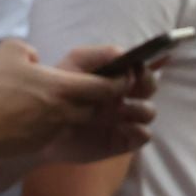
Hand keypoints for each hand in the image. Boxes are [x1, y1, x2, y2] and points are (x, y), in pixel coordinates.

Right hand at [0, 40, 131, 158]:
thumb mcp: (10, 52)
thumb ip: (30, 51)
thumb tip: (36, 59)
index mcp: (64, 87)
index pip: (107, 87)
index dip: (119, 83)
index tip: (120, 79)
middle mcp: (66, 111)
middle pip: (99, 108)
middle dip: (104, 102)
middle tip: (99, 93)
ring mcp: (55, 130)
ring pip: (82, 123)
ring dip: (83, 115)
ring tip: (71, 106)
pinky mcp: (42, 144)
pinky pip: (62, 135)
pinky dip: (62, 127)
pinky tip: (47, 120)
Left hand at [36, 45, 158, 166]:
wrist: (44, 126)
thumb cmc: (60, 90)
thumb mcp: (76, 62)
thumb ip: (104, 55)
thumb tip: (131, 65)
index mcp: (115, 75)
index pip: (141, 65)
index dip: (144, 63)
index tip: (135, 67)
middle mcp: (123, 95)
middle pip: (150, 85)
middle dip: (146, 83)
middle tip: (129, 86)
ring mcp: (124, 118)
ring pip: (149, 111)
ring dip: (138, 108)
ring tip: (117, 110)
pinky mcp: (122, 140)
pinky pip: (144, 135)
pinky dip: (138, 131)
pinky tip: (121, 127)